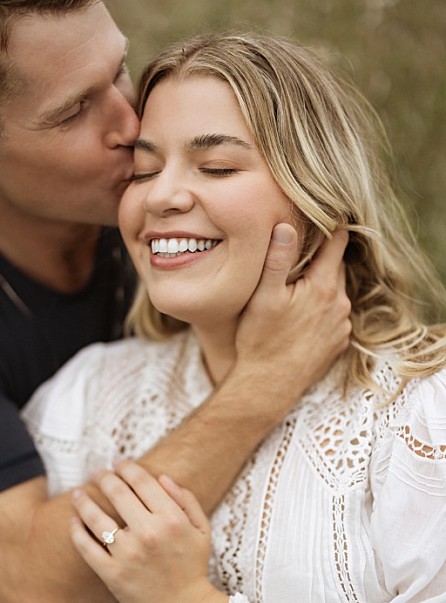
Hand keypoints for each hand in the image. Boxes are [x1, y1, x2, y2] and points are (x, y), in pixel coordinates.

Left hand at [69, 462, 227, 602]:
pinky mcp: (112, 574)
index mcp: (171, 519)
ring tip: (77, 494)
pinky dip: (76, 530)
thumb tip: (162, 477)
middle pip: (117, 493)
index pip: (142, 482)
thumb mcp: (201, 531)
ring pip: (96, 517)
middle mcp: (148, 533)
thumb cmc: (193, 567)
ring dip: (83, 501)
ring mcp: (128, 554)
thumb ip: (185, 500)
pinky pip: (86, 546)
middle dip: (104, 477)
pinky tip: (73, 521)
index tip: (119, 465)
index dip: (127, 468)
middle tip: (97, 473)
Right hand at [233, 224, 351, 410]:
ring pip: (335, 292)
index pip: (338, 243)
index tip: (322, 216)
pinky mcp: (338, 342)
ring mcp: (342, 325)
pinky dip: (321, 310)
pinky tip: (299, 316)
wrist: (267, 386)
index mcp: (324, 286)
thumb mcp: (262, 296)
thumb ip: (276, 259)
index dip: (331, 226)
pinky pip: (334, 315)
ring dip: (321, 285)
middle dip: (322, 257)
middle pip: (337, 267)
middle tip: (301, 251)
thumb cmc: (260, 341)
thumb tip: (286, 225)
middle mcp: (340, 303)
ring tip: (296, 286)